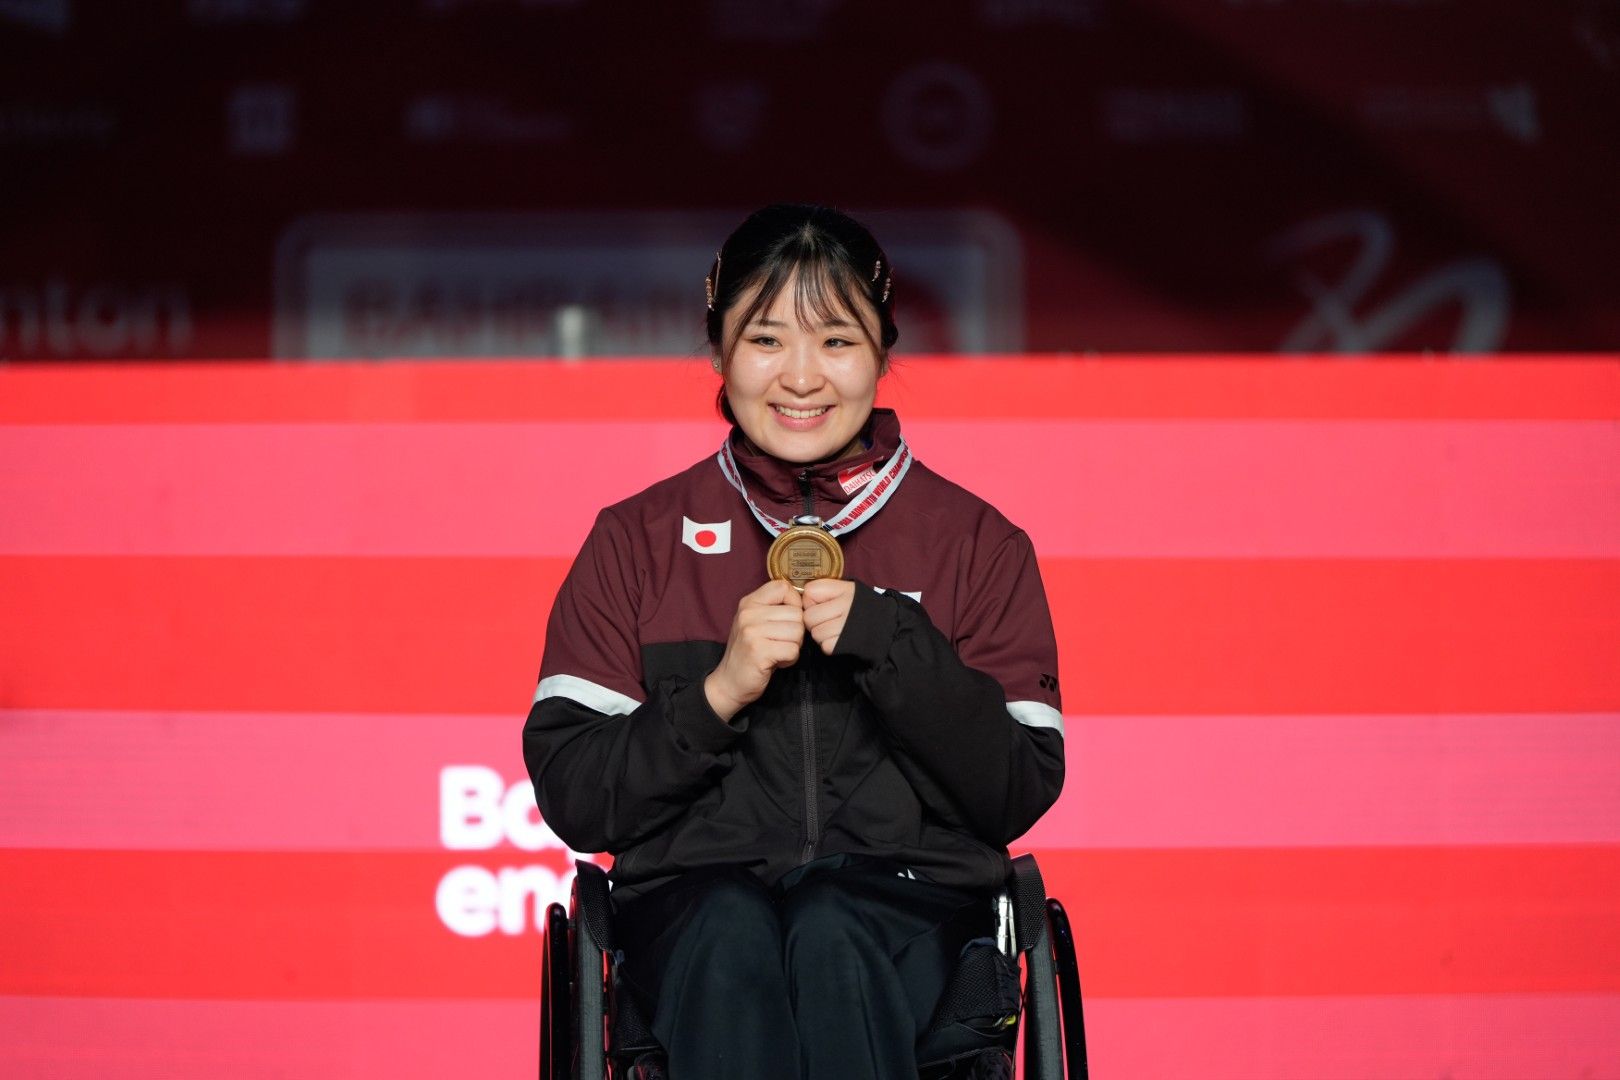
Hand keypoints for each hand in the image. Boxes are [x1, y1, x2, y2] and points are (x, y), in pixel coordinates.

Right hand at [704, 579, 803, 722]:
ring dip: (794, 646)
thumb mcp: (755, 622)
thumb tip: (805, 600)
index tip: (787, 619)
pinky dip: (790, 659)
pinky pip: (793, 650)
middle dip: (796, 631)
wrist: (729, 682)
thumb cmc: (749, 651)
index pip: (783, 587)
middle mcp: (748, 613)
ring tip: (777, 651)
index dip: (794, 603)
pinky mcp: (759, 651)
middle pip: (796, 613)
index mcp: (749, 602)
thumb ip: (774, 608)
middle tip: (780, 642)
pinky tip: (776, 661)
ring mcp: (752, 632)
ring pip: (797, 632)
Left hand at [800, 578, 855, 655]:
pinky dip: (830, 645)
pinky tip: (840, 639)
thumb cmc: (862, 610)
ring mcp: (846, 626)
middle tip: (828, 621)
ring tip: (836, 630)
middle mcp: (846, 605)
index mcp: (845, 589)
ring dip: (822, 635)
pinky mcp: (845, 644)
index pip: (809, 592)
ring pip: (815, 633)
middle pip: (808, 617)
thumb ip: (825, 590)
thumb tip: (802, 599)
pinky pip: (825, 646)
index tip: (822, 605)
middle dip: (814, 622)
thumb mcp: (848, 591)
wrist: (888, 631)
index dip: (812, 601)